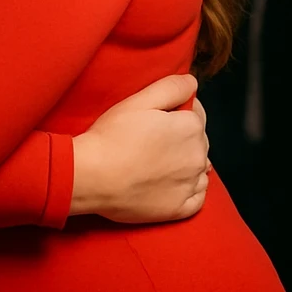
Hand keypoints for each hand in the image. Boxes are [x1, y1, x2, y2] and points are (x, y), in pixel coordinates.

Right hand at [70, 74, 209, 223]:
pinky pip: (197, 198)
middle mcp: (198, 156)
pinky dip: (190, 190)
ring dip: (187, 163)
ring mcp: (190, 185)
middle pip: (198, 141)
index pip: (196, 113)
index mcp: (191, 127)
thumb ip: (172, 86)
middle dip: (182, 137)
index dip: (176, 112)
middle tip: (150, 140)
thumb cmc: (111, 135)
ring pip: (200, 168)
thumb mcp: (139, 100)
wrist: (91, 177)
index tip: (155, 118)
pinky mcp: (179, 209)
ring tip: (158, 161)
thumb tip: (193, 83)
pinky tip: (171, 184)